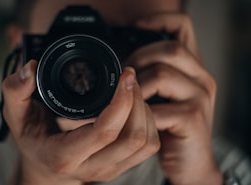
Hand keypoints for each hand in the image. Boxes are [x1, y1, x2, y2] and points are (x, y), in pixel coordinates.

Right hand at [2, 61, 159, 184]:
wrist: (44, 168)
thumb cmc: (32, 140)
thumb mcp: (16, 115)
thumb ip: (16, 90)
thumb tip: (29, 68)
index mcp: (65, 155)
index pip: (104, 131)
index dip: (121, 100)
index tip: (125, 74)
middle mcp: (92, 167)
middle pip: (133, 137)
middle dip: (137, 101)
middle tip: (128, 77)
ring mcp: (110, 170)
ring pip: (146, 142)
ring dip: (145, 111)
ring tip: (131, 91)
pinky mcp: (122, 166)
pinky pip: (149, 146)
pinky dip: (150, 122)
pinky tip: (135, 108)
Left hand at [125, 13, 222, 184]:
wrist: (189, 162)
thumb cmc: (171, 127)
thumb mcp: (162, 97)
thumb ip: (149, 77)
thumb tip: (122, 67)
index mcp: (192, 68)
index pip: (183, 27)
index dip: (160, 20)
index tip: (136, 26)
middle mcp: (201, 77)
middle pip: (170, 49)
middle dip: (138, 60)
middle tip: (124, 79)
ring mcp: (200, 97)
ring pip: (162, 74)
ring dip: (136, 88)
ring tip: (127, 101)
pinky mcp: (193, 118)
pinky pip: (158, 107)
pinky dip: (139, 113)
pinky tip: (134, 119)